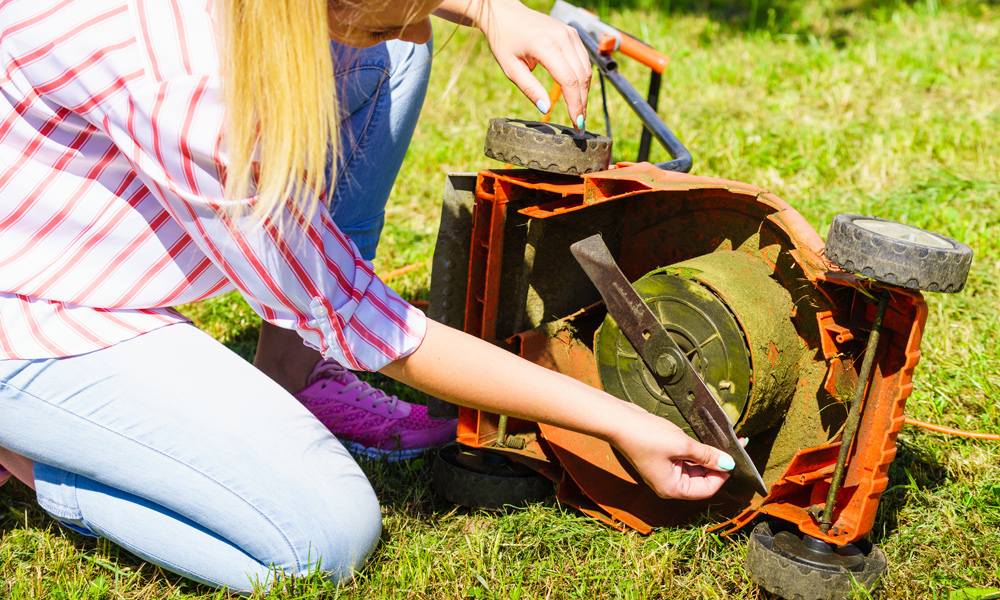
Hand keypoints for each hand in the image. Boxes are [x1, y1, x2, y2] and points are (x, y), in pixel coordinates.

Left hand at [475, 0, 591, 128]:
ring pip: (586, 69)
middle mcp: (562, 38)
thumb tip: (546, 109)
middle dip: (582, 103)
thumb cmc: (504, 40)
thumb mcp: (510, 68)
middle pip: (581, 77)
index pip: (568, 81)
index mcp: (545, 46)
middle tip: (579, 124)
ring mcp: (570, 33)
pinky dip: (582, 78)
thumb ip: (530, 89)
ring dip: (584, 92)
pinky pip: (583, 60)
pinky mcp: (572, 33)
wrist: (505, 13)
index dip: (575, 105)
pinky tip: (577, 93)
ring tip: (578, 111)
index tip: (576, 124)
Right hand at [609, 403, 733, 499]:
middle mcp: (669, 484)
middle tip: (733, 447)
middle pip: (702, 480)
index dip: (722, 475)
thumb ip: (707, 455)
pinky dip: (696, 452)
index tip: (733, 459)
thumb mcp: (683, 445)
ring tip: (719, 441)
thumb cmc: (646, 437)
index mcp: (672, 488)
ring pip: (695, 468)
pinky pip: (685, 459)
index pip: (707, 489)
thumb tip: (728, 464)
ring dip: (707, 456)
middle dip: (717, 464)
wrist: (620, 421)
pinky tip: (704, 440)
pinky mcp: (662, 458)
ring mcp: (665, 471)